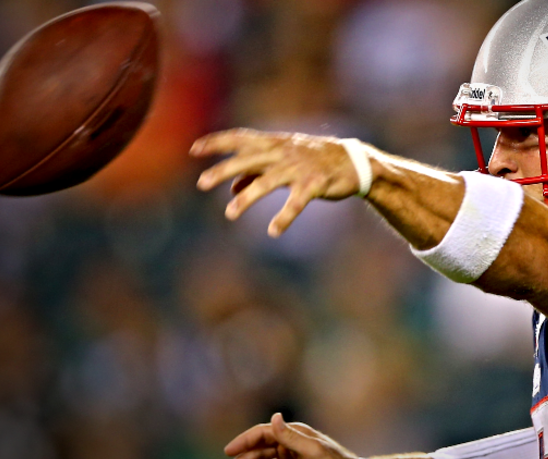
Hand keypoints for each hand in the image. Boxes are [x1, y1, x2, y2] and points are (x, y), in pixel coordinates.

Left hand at [191, 129, 364, 236]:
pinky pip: (295, 203)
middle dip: (223, 170)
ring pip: (267, 182)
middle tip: (201, 183)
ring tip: (230, 214)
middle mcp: (283, 152)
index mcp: (274, 144)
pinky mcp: (314, 184)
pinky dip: (284, 217)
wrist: (353, 161)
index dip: (216, 142)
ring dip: (246, 198)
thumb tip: (231, 188)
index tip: (194, 149)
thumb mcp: (284, 160)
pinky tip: (273, 231)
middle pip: (247, 159)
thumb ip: (256, 171)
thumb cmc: (313, 160)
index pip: (240, 138)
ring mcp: (298, 168)